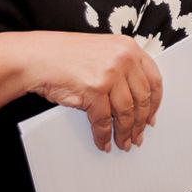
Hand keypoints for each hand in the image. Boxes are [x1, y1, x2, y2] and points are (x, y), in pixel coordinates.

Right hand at [21, 32, 162, 151]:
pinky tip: (104, 142)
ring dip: (125, 132)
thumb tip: (136, 99)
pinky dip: (104, 135)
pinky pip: (103, 120)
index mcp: (128, 48)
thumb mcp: (102, 52)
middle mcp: (123, 58)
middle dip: (141, 122)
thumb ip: (122, 68)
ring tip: (123, 143)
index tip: (152, 117)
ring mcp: (110, 73)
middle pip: (142, 98)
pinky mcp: (94, 89)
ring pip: (126, 112)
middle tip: (138, 136)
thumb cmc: (65, 56)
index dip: (155, 103)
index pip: (154, 79)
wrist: (36, 57)